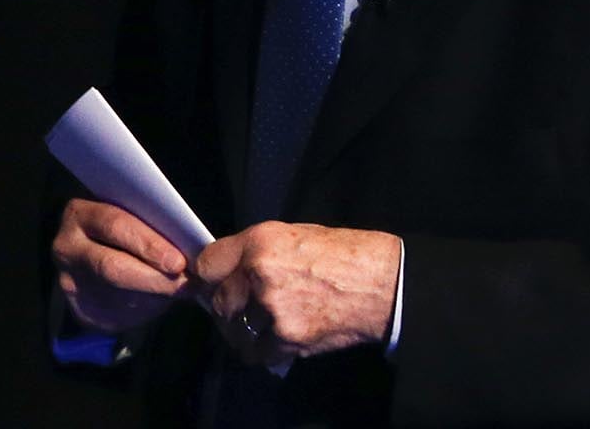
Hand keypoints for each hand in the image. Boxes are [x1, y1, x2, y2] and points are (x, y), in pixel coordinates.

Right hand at [52, 198, 191, 332]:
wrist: (94, 259)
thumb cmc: (126, 228)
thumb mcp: (131, 216)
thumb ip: (151, 224)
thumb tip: (187, 247)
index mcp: (80, 214)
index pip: (114, 224)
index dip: (148, 244)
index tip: (178, 261)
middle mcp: (68, 247)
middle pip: (110, 266)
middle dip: (152, 276)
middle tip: (183, 283)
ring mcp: (69, 281)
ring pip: (115, 295)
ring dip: (153, 296)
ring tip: (182, 291)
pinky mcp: (79, 310)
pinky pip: (114, 316)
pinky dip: (145, 311)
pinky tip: (163, 302)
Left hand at [194, 221, 399, 362]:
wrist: (383, 283)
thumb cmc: (344, 255)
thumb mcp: (295, 235)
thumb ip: (256, 253)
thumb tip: (228, 271)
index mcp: (261, 241)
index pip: (207, 264)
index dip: (207, 276)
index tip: (210, 284)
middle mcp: (260, 273)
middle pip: (219, 301)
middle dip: (229, 306)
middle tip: (244, 307)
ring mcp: (272, 309)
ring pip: (235, 331)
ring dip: (245, 331)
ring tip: (267, 322)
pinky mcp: (287, 338)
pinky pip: (257, 353)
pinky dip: (266, 349)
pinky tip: (281, 336)